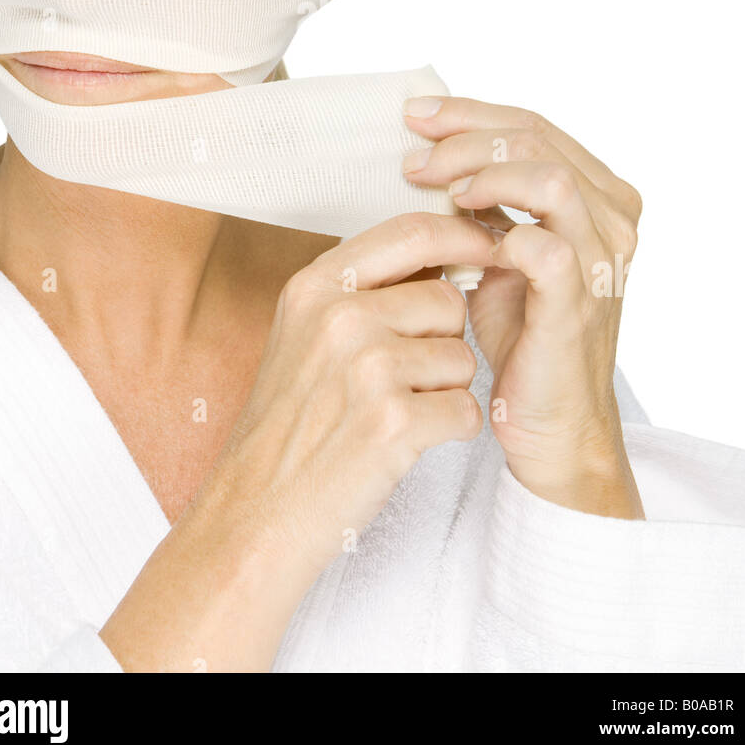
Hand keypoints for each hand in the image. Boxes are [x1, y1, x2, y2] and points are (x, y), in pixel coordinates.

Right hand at [102, 210, 497, 671]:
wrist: (256, 512)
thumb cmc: (287, 426)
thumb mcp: (303, 333)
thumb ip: (360, 290)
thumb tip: (441, 254)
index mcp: (316, 287)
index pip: (411, 231)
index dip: (461, 235)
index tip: (488, 246)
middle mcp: (340, 317)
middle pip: (448, 299)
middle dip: (443, 339)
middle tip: (400, 379)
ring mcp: (368, 368)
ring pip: (462, 357)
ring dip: (444, 390)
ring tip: (392, 414)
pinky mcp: (394, 422)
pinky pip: (466, 410)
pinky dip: (448, 431)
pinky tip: (405, 443)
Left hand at [402, 97, 643, 518]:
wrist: (550, 421)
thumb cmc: (524, 335)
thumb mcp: (502, 252)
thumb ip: (488, 203)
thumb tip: (431, 151)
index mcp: (599, 198)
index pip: (535, 125)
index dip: (471, 113)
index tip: (415, 117)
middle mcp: (611, 221)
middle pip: (539, 137)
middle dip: (466, 136)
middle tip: (415, 158)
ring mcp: (601, 261)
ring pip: (549, 177)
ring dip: (484, 172)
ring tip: (439, 190)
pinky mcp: (578, 303)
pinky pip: (543, 244)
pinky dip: (499, 230)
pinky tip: (464, 235)